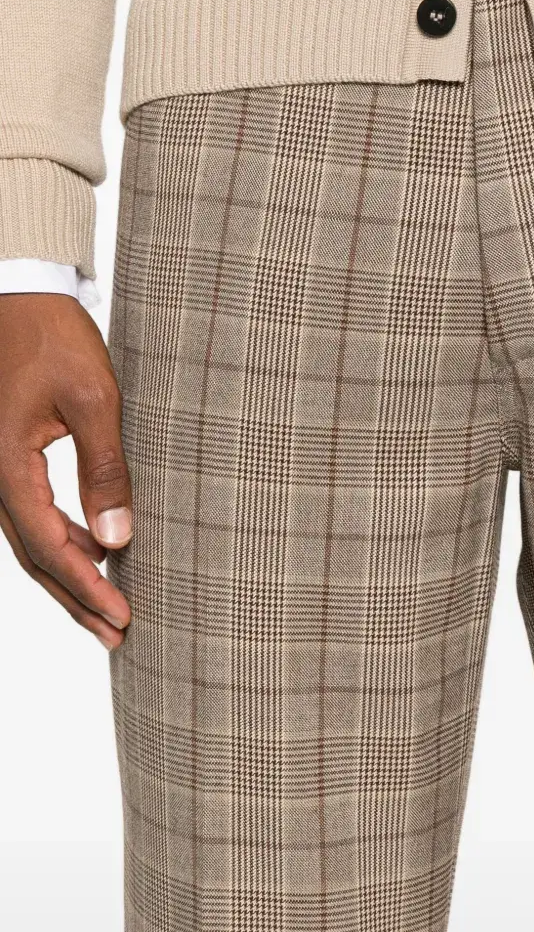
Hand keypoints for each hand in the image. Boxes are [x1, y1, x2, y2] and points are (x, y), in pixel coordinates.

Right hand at [0, 294, 131, 649]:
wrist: (17, 295)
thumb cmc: (52, 337)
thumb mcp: (92, 399)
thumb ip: (105, 468)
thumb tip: (118, 535)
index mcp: (6, 468)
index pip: (49, 548)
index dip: (87, 587)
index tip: (123, 617)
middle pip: (36, 558)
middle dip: (77, 599)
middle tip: (118, 635)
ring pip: (32, 541)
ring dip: (70, 576)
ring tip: (108, 608)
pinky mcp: (8, 459)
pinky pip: (31, 515)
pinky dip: (62, 542)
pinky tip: (94, 552)